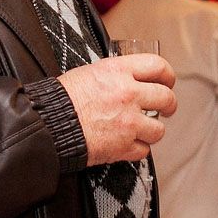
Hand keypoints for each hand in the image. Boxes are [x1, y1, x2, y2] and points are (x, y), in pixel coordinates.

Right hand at [59, 55, 176, 165]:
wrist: (48, 125)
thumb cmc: (62, 99)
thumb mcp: (90, 72)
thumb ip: (115, 75)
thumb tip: (130, 78)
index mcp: (119, 72)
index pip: (157, 66)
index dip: (167, 75)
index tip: (167, 81)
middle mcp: (128, 94)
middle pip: (166, 98)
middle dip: (168, 104)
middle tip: (166, 108)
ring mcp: (128, 122)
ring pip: (158, 129)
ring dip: (152, 130)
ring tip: (142, 130)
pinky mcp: (122, 146)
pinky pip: (143, 150)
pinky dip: (137, 149)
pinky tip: (128, 143)